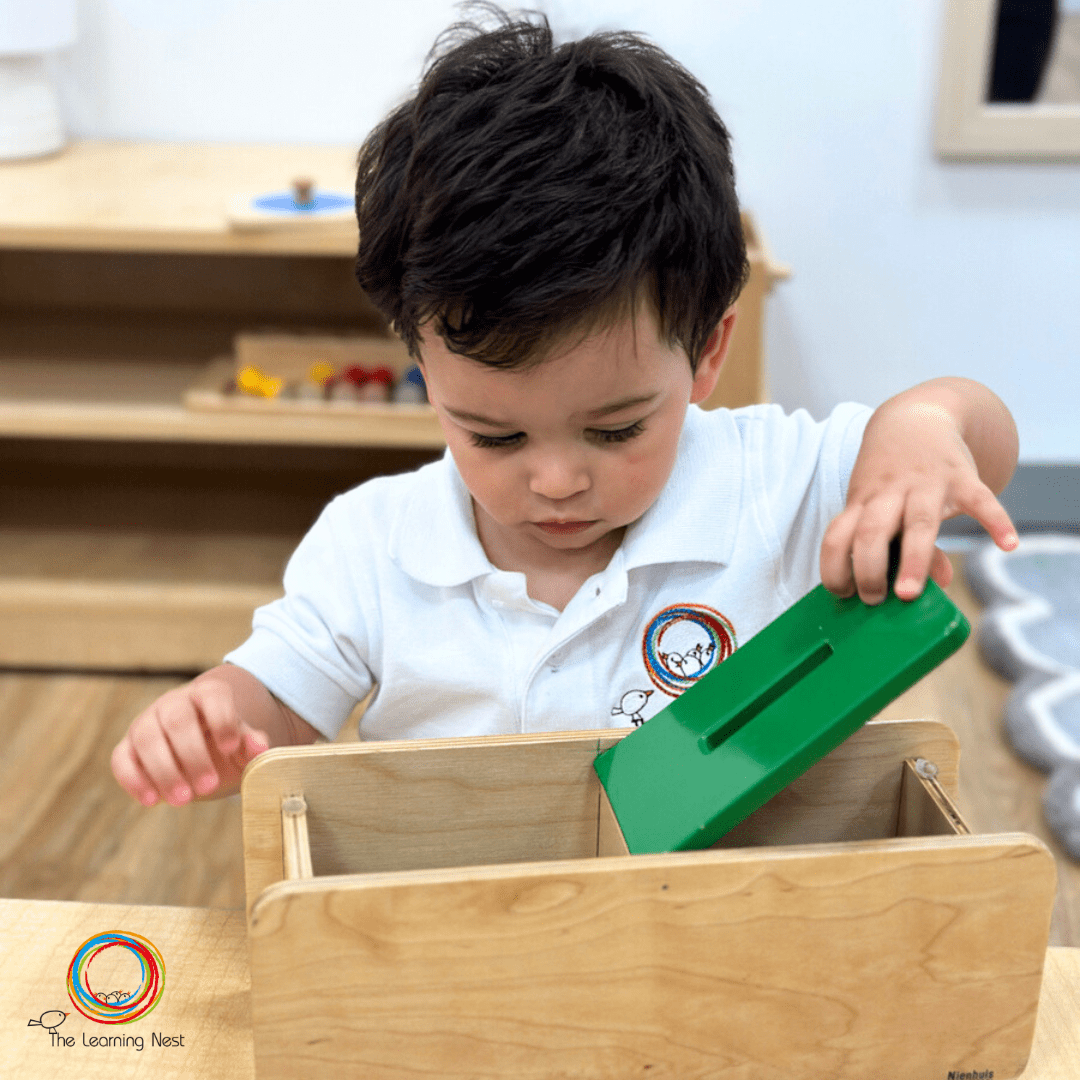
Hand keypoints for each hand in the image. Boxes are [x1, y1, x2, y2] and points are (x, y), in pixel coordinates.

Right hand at [111, 671, 268, 806]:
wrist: (200, 748)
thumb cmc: (224, 744)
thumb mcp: (241, 743)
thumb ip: (251, 743)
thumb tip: (260, 747)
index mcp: (207, 695)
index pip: (212, 696)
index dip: (222, 719)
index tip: (230, 747)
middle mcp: (173, 703)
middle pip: (177, 720)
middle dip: (192, 755)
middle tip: (208, 785)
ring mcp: (146, 722)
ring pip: (147, 738)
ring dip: (164, 771)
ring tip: (183, 799)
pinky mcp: (127, 746)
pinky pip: (121, 759)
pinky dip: (134, 780)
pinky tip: (151, 800)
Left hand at [821, 399, 1017, 604]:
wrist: (915, 417)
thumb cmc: (891, 477)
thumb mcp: (883, 504)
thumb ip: (904, 547)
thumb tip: (939, 583)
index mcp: (861, 502)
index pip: (837, 535)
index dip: (834, 565)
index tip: (841, 593)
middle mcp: (889, 492)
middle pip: (873, 531)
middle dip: (868, 567)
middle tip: (873, 600)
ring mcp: (925, 483)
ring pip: (918, 522)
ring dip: (913, 559)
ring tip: (911, 593)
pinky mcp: (961, 475)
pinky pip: (979, 499)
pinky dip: (995, 520)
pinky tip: (1008, 545)